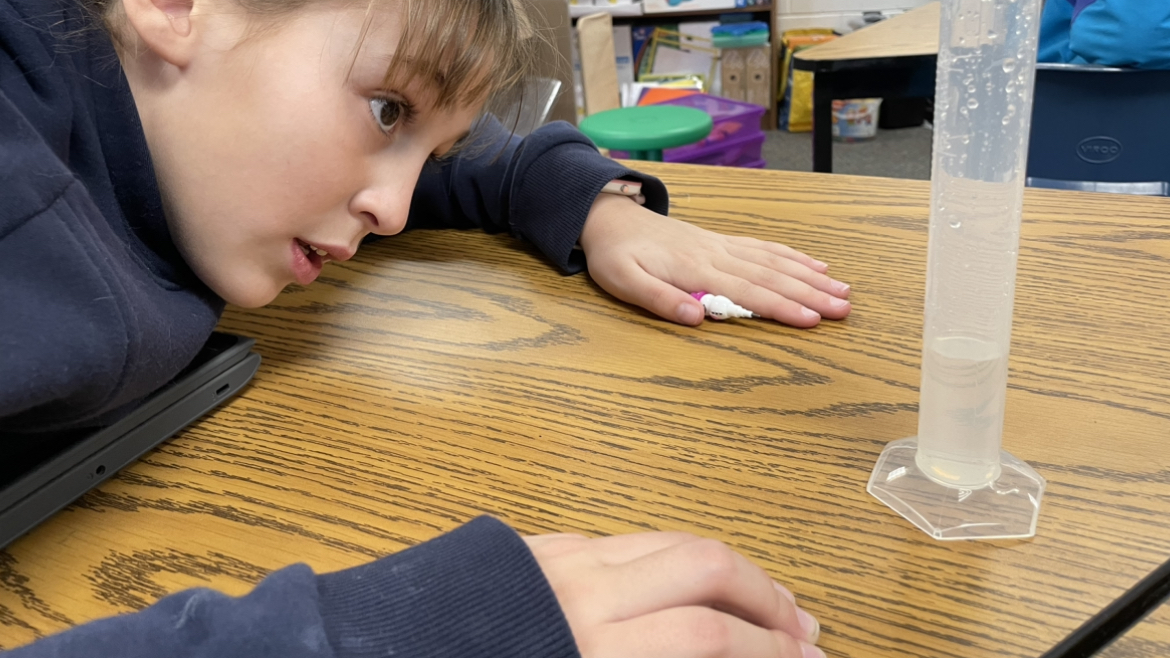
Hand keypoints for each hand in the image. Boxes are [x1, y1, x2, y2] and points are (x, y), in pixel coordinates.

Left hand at [525, 531, 823, 657]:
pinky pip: (628, 539)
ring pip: (672, 541)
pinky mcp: (544, 545)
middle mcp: (584, 593)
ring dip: (730, 570)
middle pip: (705, 568)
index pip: (708, 639)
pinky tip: (691, 580)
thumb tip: (709, 654)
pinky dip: (674, 556)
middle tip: (802, 630)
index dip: (770, 651)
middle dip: (767, 597)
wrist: (381, 655)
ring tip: (765, 598)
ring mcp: (564, 559)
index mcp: (588, 650)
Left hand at [578, 194, 850, 327]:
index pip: (748, 292)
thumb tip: (697, 318)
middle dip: (810, 294)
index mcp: (695, 269)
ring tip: (843, 290)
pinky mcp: (721, 242)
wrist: (610, 216)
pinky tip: (814, 265)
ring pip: (774, 261)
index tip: (813, 320)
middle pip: (771, 276)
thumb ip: (659, 299)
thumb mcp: (624, 282)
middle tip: (846, 309)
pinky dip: (791, 256)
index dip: (782, 307)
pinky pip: (763, 247)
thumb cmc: (616, 255)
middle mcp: (716, 255)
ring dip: (810, 276)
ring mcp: (722, 246)